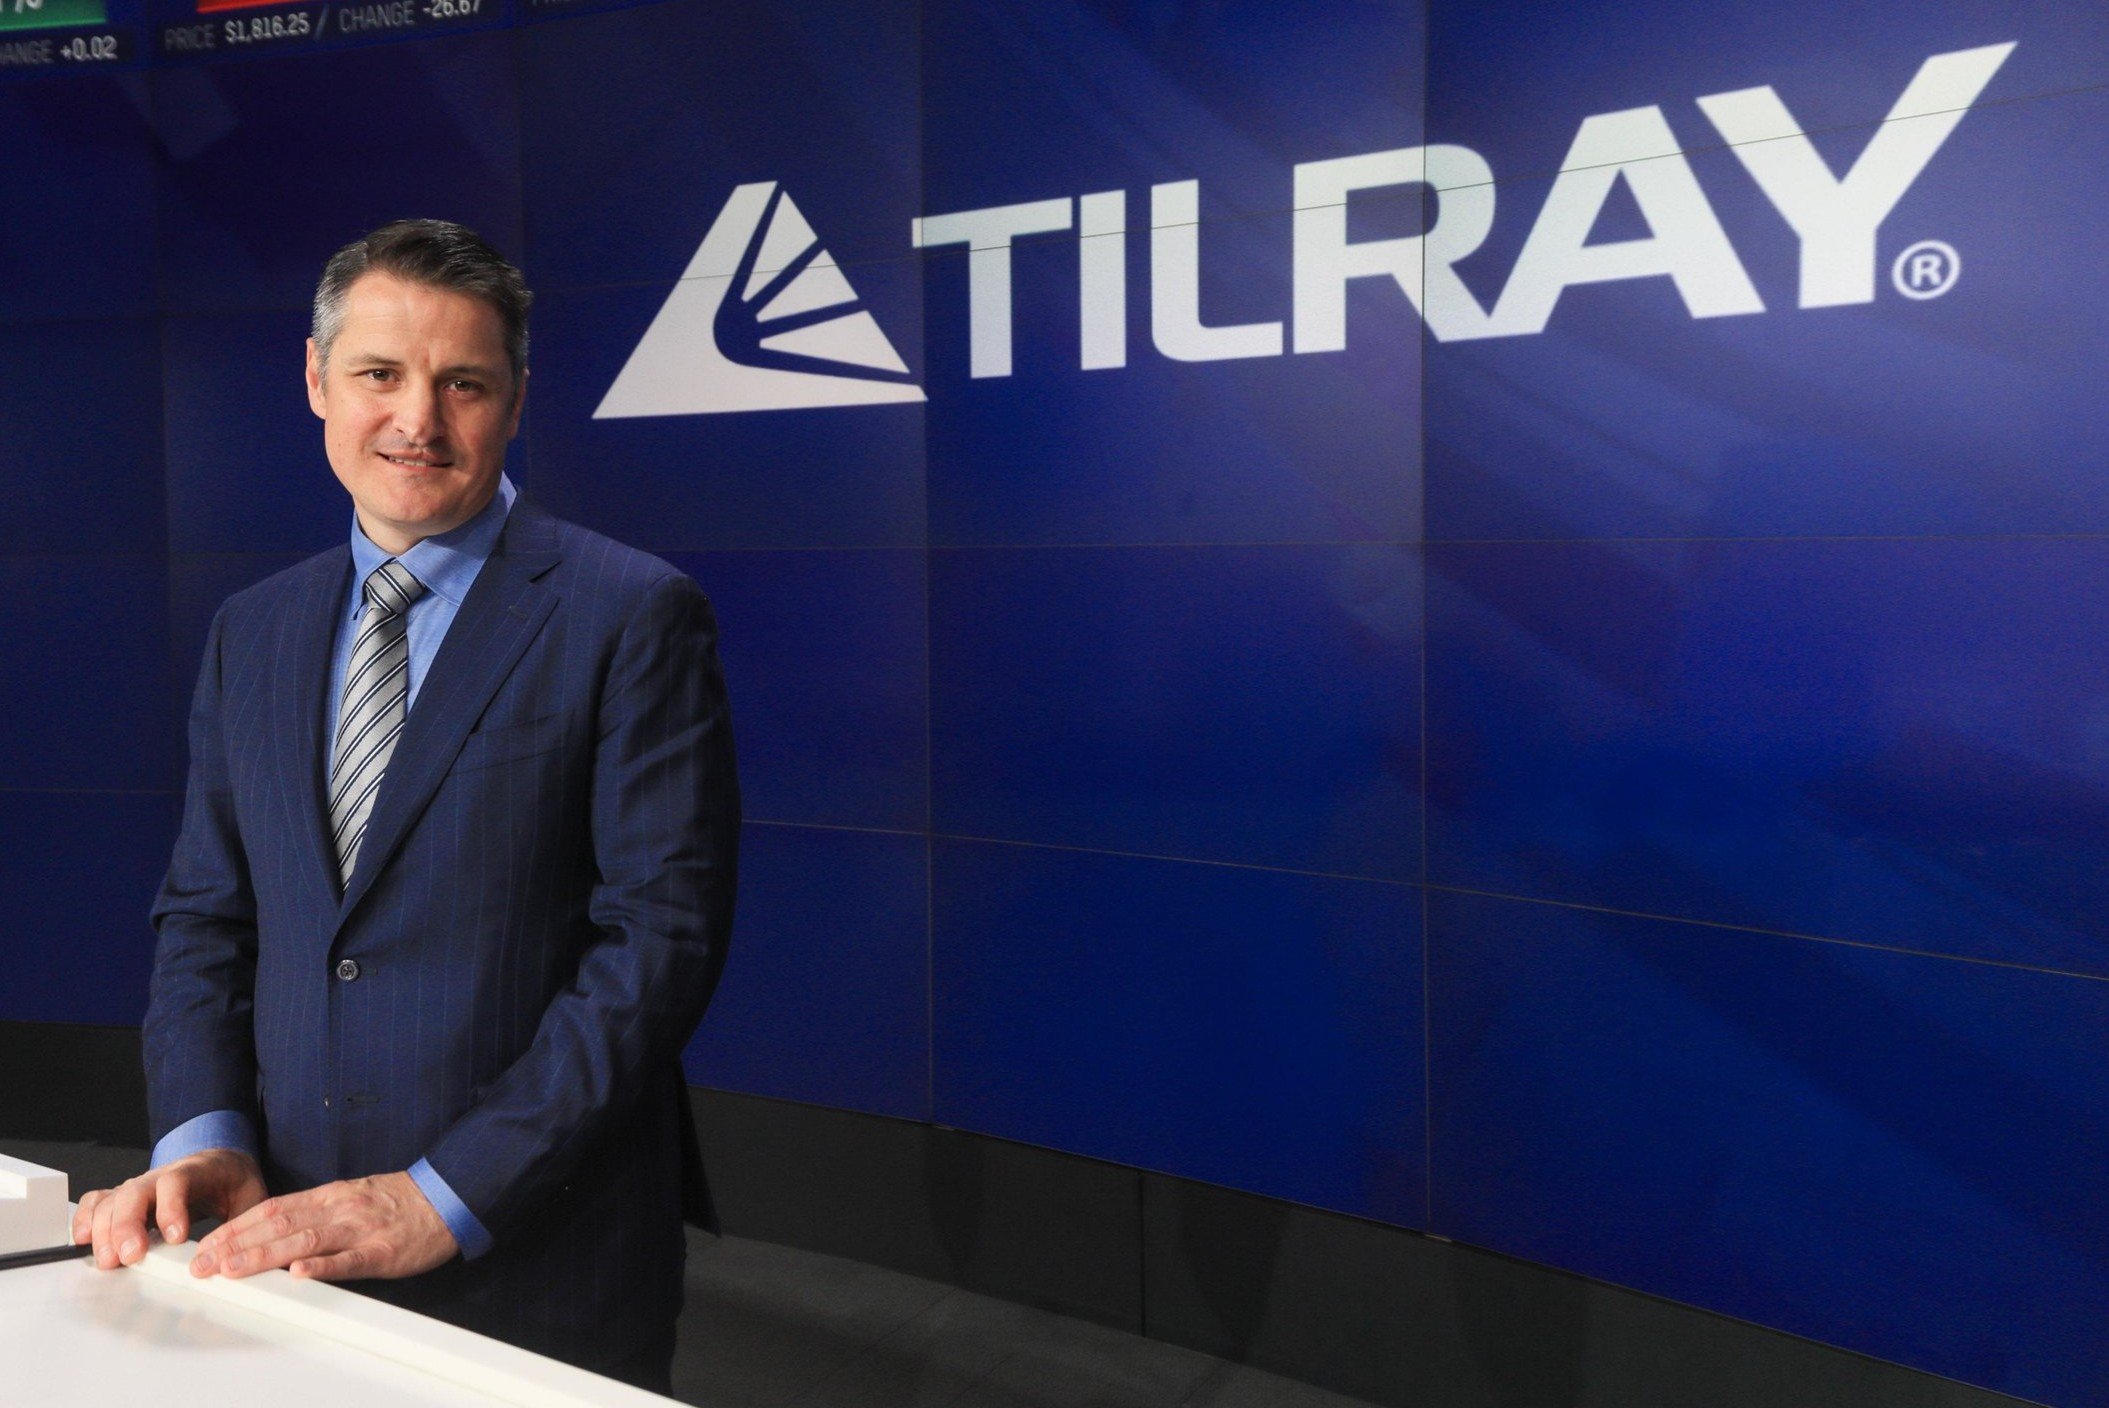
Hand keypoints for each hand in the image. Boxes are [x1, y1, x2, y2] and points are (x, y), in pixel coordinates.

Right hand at [73, 1148, 266, 1269]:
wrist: (223, 1163)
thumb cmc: (234, 1182)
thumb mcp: (251, 1197)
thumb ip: (244, 1224)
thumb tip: (238, 1257)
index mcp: (196, 1170)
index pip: (177, 1181)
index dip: (171, 1208)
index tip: (175, 1237)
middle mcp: (161, 1176)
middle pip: (135, 1192)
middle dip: (128, 1226)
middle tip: (130, 1257)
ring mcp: (141, 1186)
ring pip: (112, 1200)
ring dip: (104, 1230)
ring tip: (109, 1260)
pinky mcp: (126, 1199)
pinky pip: (98, 1202)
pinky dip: (86, 1219)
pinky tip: (83, 1240)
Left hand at [189, 1171, 457, 1281]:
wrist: (448, 1197)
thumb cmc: (398, 1202)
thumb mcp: (351, 1198)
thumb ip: (315, 1214)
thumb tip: (272, 1234)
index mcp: (329, 1196)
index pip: (272, 1210)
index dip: (235, 1227)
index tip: (206, 1245)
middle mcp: (338, 1209)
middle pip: (279, 1225)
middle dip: (236, 1244)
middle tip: (203, 1264)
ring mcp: (360, 1229)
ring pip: (305, 1241)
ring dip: (265, 1255)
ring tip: (232, 1269)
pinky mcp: (383, 1251)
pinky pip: (350, 1260)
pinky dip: (323, 1266)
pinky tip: (300, 1273)